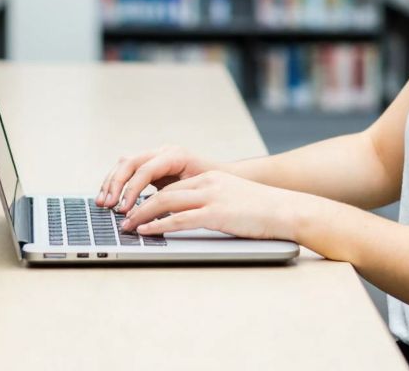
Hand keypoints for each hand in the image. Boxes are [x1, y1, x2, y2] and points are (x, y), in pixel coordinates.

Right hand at [96, 145, 214, 212]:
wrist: (226, 177)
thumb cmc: (215, 185)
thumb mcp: (197, 191)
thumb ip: (176, 197)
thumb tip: (155, 211)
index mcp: (175, 155)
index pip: (145, 169)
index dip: (132, 189)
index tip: (124, 209)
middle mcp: (163, 151)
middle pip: (130, 162)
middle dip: (115, 184)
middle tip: (108, 205)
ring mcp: (156, 156)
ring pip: (125, 163)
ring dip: (111, 183)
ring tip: (103, 202)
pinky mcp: (151, 165)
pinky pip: (128, 170)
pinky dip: (117, 183)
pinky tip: (110, 198)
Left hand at [118, 170, 313, 241]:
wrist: (287, 210)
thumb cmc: (261, 210)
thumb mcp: (230, 199)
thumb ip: (209, 202)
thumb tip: (188, 215)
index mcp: (208, 178)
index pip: (169, 184)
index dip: (146, 196)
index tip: (131, 207)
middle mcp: (207, 183)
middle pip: (161, 190)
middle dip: (136, 203)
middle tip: (121, 217)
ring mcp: (212, 197)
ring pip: (165, 202)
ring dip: (141, 215)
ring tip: (126, 226)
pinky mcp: (217, 213)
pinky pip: (179, 218)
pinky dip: (158, 225)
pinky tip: (146, 231)